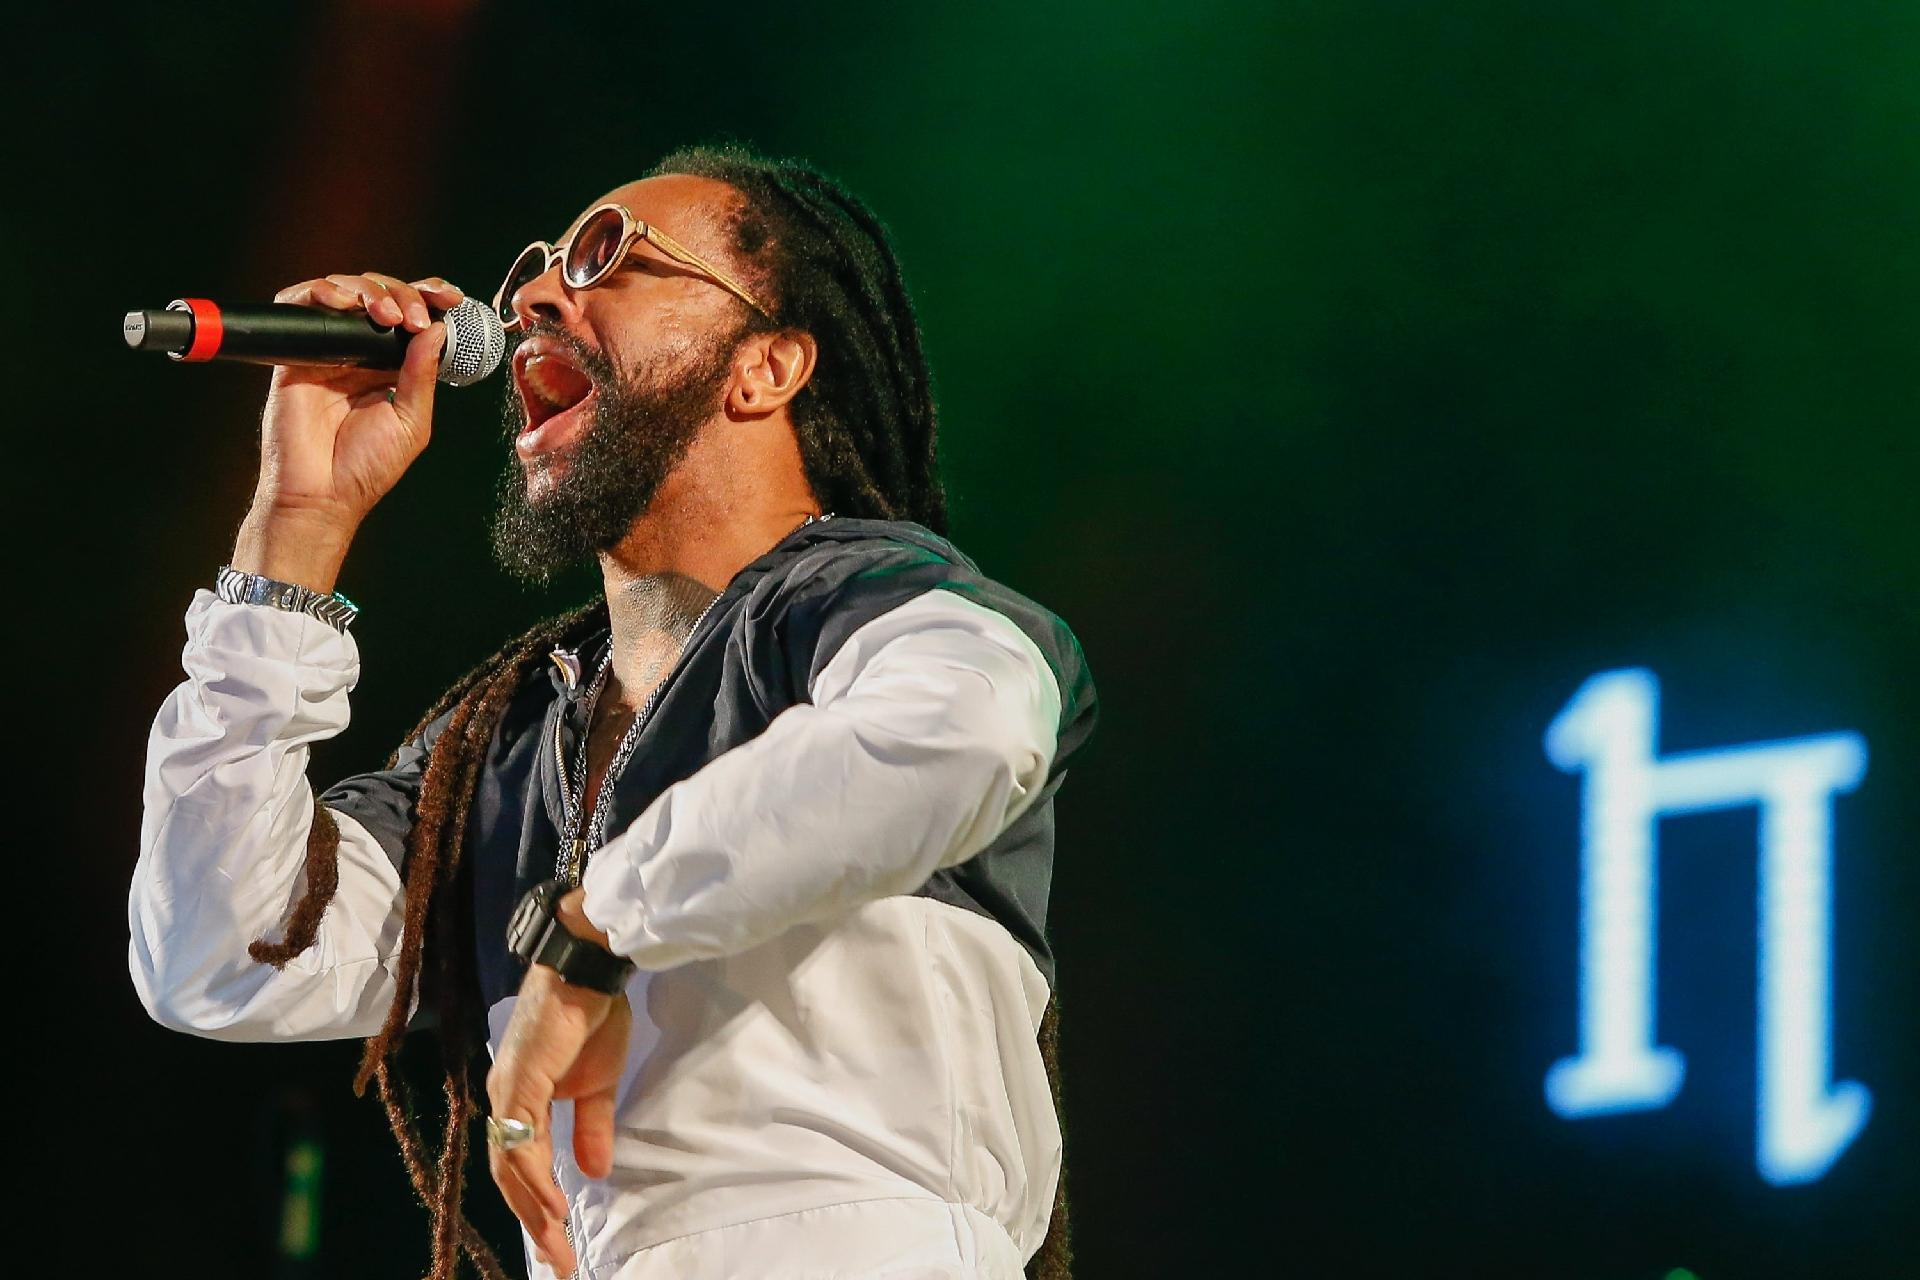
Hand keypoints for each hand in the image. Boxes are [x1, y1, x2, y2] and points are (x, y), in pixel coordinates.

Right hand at [255, 273, 466, 527]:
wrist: (322, 495)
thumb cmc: (365, 468)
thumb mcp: (411, 421)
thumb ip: (421, 375)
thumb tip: (437, 328)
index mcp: (389, 367)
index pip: (410, 316)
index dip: (429, 297)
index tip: (452, 297)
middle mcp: (357, 353)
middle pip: (379, 295)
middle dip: (403, 293)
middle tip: (415, 317)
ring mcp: (326, 351)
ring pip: (343, 291)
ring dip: (370, 291)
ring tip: (388, 315)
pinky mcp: (295, 354)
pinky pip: (299, 305)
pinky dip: (320, 292)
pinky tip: (343, 304)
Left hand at [486, 893, 628, 1276]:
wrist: (589, 970)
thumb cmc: (592, 1016)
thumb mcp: (598, 1084)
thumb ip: (591, 1128)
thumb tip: (593, 1173)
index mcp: (520, 1100)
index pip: (519, 1164)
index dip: (536, 1204)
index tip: (559, 1243)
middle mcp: (504, 1099)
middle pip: (509, 1174)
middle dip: (533, 1222)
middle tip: (557, 1261)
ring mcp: (507, 1090)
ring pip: (511, 1164)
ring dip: (534, 1208)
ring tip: (555, 1242)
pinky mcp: (520, 1081)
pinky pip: (523, 1140)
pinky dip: (536, 1176)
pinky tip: (554, 1202)